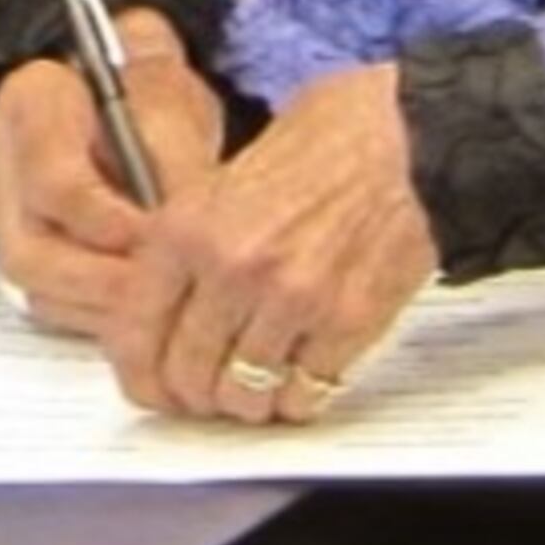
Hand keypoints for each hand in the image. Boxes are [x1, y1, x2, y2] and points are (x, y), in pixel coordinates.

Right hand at [0, 8, 223, 335]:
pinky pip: (39, 295)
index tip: (156, 237)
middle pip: (27, 247)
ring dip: (96, 302)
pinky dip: (89, 309)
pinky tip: (134, 304)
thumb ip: (176, 171)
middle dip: (101, 279)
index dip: (107, 222)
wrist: (130, 100)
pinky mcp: (11, 245)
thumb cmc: (150, 97)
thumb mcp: (175, 116)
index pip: (51, 182)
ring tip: (155, 301)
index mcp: (28, 102)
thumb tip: (185, 238)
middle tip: (161, 291)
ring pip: (29, 281)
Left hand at [100, 62, 436, 425]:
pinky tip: (299, 380)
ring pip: (243, 395)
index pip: (136, 335)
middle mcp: (233, 268)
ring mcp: (291, 300)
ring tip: (255, 388)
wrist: (408, 142)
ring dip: (246, 402)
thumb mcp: (224, 178)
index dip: (142, 375)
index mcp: (189, 228)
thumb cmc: (324, 146)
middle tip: (208, 394)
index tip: (154, 386)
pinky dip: (297, 399)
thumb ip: (187, 246)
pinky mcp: (346, 323)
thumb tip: (161, 311)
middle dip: (194, 396)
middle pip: (186, 375)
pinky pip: (304, 394)